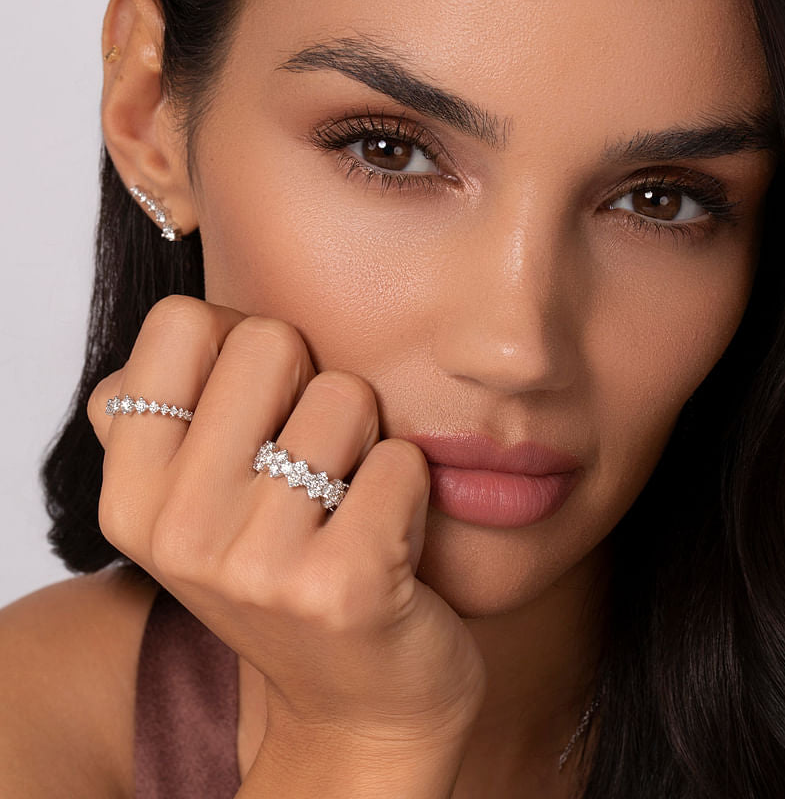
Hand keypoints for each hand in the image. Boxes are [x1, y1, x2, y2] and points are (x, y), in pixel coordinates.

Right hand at [87, 295, 485, 748]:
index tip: (265, 402)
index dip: (242, 343)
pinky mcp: (343, 585)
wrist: (359, 704)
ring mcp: (257, 563)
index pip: (181, 323)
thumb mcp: (200, 505)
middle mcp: (177, 529)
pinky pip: (402, 459)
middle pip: (271, 342)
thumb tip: (188, 328)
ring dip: (366, 443)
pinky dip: (410, 487)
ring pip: (346, 397)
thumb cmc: (287, 578)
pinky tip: (390, 543)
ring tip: (348, 507)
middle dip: (312, 388)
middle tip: (316, 464)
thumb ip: (172, 413)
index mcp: (131, 494)